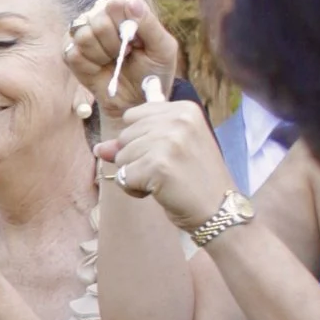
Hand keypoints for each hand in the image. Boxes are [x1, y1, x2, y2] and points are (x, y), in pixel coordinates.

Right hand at [68, 0, 183, 109]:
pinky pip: (72, 54)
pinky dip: (89, 67)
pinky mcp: (69, 51)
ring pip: (83, 36)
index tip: (135, 42)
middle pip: (98, 19)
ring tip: (113, 62)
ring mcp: (83, 32)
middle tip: (125, 55)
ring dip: (102, 56)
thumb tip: (131, 1)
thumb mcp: (162, 49)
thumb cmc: (152, 73)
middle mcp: (101, 14)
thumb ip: (149, 23)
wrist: (135, 101)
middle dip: (115, 45)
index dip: (125, 24)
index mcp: (125, 8)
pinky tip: (99, 69)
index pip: (117, 3)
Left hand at [109, 83, 233, 232]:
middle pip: (125, 136)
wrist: (219, 209)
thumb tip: (99, 148)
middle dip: (137, 158)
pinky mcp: (158, 165)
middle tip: (167, 170)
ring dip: (135, 175)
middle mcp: (178, 120)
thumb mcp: (169, 151)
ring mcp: (168, 141)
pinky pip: (123, 177)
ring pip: (121, 157)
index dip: (140, 140)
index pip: (133, 116)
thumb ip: (134, 142)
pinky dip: (134, 190)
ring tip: (164, 181)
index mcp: (184, 109)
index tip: (166, 153)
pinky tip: (158, 192)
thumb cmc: (195, 179)